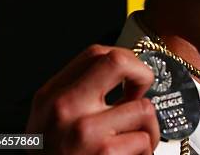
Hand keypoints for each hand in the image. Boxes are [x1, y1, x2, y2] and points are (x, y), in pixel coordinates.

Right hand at [26, 45, 159, 153]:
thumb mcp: (52, 122)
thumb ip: (79, 95)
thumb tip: (123, 72)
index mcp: (51, 96)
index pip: (96, 53)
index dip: (124, 60)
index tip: (130, 79)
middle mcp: (64, 108)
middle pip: (118, 61)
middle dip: (143, 74)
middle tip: (142, 94)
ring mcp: (84, 130)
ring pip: (144, 108)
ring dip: (148, 129)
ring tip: (133, 144)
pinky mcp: (105, 153)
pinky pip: (146, 140)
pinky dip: (145, 152)